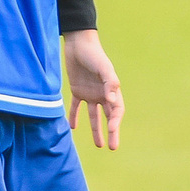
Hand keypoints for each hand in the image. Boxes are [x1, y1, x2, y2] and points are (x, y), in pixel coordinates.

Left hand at [62, 29, 122, 150]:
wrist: (78, 43)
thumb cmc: (94, 54)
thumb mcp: (104, 67)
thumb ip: (109, 82)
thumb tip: (111, 100)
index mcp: (111, 89)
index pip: (117, 110)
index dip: (115, 122)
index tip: (111, 130)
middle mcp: (102, 94)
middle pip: (109, 117)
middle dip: (112, 132)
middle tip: (112, 147)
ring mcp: (90, 93)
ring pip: (94, 116)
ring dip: (96, 130)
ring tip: (99, 145)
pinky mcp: (77, 90)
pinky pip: (76, 107)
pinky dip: (74, 116)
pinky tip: (72, 128)